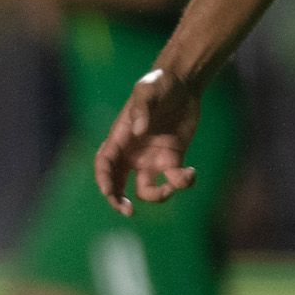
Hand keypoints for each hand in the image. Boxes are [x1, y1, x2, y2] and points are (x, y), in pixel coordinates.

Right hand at [93, 68, 203, 214]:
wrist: (184, 83)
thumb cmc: (160, 83)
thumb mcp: (147, 87)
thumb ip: (142, 107)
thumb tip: (138, 130)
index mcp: (121, 137)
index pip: (105, 163)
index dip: (103, 179)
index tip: (109, 192)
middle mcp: (133, 153)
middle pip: (117, 184)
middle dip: (118, 201)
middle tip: (128, 211)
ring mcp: (152, 159)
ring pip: (146, 190)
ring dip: (158, 195)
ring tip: (174, 184)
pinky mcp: (173, 159)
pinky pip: (173, 180)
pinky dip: (182, 183)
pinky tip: (191, 172)